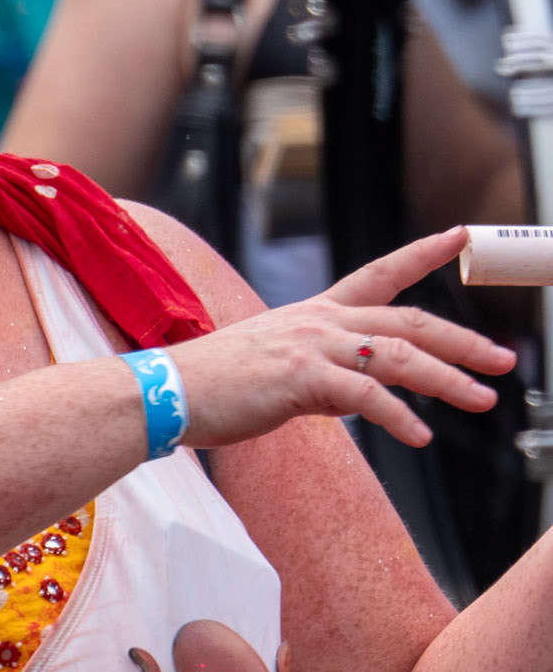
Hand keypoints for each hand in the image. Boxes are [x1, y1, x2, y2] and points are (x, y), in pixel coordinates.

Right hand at [171, 228, 515, 449]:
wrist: (170, 392)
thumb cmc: (217, 386)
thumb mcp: (281, 372)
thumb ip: (327, 377)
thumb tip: (362, 398)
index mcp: (315, 313)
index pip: (381, 272)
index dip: (424, 253)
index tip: (461, 235)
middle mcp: (319, 321)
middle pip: (408, 321)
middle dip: (463, 340)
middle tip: (501, 360)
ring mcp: (311, 346)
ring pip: (399, 355)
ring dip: (449, 379)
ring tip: (483, 401)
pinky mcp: (301, 378)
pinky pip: (366, 395)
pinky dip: (400, 417)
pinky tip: (421, 436)